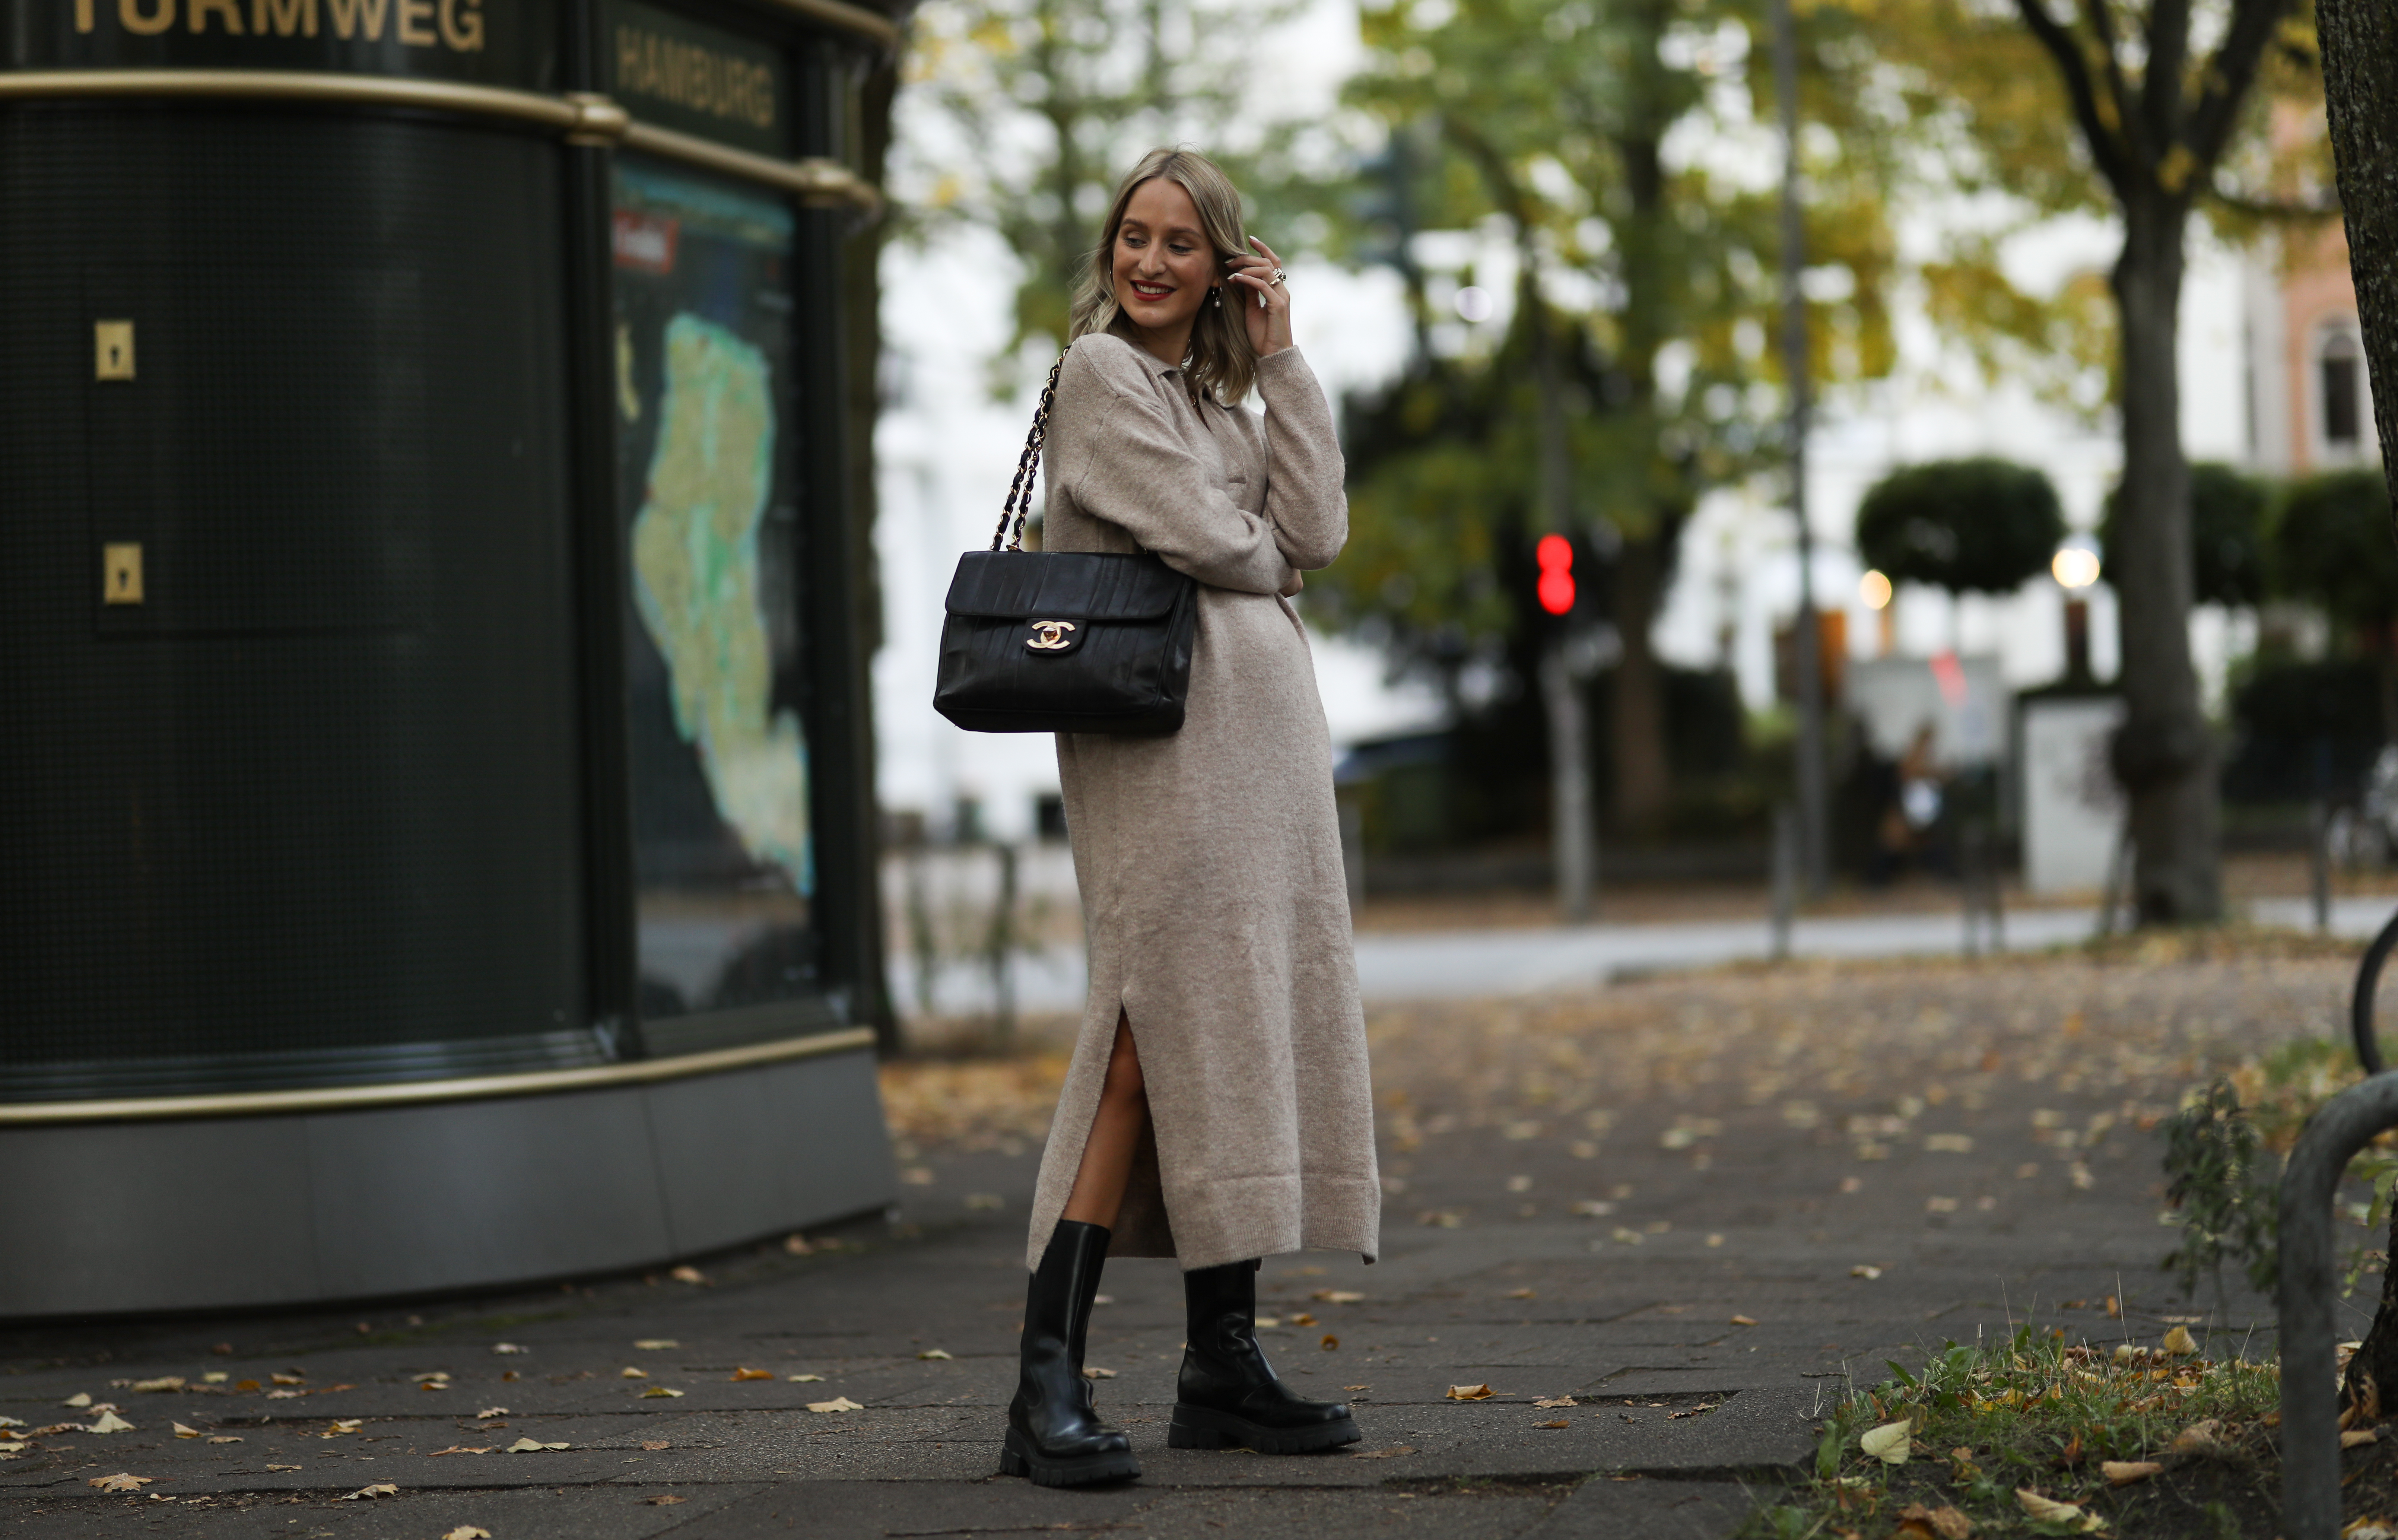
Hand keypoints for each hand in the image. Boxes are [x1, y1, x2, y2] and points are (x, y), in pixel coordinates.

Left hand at [1224, 237, 1291, 358]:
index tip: (1250, 239)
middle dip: (1247, 257)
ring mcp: (1281, 297)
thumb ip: (1250, 293)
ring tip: (1230, 270)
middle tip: (1229, 259)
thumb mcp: (1252, 310)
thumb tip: (1241, 277)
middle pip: (1268, 263)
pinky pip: (1262, 285)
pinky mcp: (1278, 305)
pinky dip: (1248, 279)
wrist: (1272, 355)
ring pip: (1266, 270)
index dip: (1263, 249)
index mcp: (1277, 290)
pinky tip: (1235, 280)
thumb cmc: (1262, 336)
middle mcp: (1282, 291)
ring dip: (1246, 267)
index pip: (1273, 263)